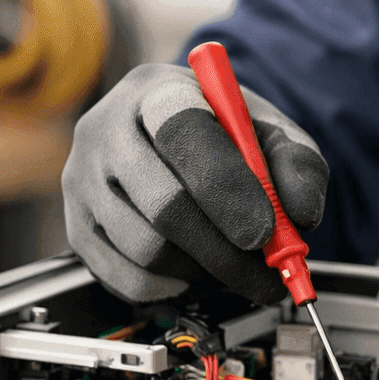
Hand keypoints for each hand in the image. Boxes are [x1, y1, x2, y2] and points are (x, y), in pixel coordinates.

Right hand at [62, 63, 329, 303]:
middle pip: (164, 205)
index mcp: (158, 91)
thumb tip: (300, 215)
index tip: (266, 231)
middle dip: (227, 251)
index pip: (182, 134)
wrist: (176, 141)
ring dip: (206, 271)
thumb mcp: (271, 132)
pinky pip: (129, 280)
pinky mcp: (77, 229)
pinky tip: (198, 269)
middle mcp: (106, 131)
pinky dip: (175, 288)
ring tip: (235, 264)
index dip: (227, 188)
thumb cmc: (224, 135)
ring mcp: (82, 182)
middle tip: (268, 273)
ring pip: (148, 250)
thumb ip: (298, 165)